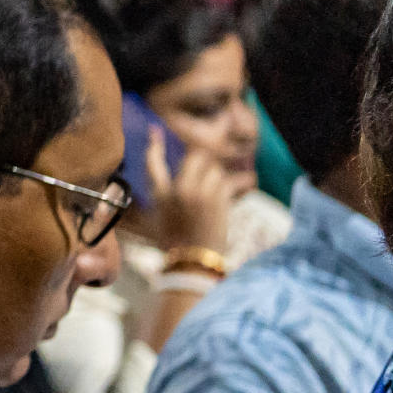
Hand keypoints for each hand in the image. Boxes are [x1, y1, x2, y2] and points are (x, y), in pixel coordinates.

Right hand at [143, 128, 233, 259]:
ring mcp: (200, 192)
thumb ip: (162, 198)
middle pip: (195, 156)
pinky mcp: (219, 199)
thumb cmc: (175, 244)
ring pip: (215, 169)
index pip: (153, 162)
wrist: (193, 262)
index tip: (155, 129)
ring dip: (219, 176)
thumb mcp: (157, 220)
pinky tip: (239, 189)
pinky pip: (230, 181)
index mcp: (159, 195)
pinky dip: (237, 184)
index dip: (154, 144)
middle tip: (209, 166)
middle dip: (204, 158)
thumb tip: (170, 184)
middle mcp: (178, 189)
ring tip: (219, 191)